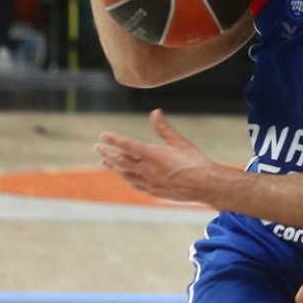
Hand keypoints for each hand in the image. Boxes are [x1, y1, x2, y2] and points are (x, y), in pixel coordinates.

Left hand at [94, 109, 215, 202]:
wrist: (205, 185)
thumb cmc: (195, 162)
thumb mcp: (180, 142)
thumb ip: (164, 128)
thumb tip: (155, 112)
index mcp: (153, 155)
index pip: (127, 145)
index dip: (114, 139)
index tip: (103, 135)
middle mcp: (147, 170)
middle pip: (121, 161)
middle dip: (108, 153)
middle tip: (98, 147)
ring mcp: (149, 182)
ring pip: (124, 174)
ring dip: (112, 166)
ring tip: (104, 161)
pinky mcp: (153, 191)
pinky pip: (133, 183)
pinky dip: (125, 177)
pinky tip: (122, 175)